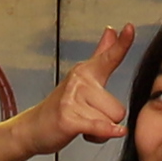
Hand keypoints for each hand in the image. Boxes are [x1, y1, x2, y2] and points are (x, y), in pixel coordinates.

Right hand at [20, 23, 132, 154]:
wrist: (32, 128)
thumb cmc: (61, 106)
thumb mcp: (82, 77)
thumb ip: (101, 55)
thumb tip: (111, 31)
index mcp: (85, 72)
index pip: (109, 56)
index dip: (121, 44)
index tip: (129, 28)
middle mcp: (80, 81)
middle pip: (118, 109)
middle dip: (107, 121)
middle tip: (87, 119)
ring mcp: (73, 98)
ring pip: (110, 121)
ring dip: (100, 132)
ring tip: (82, 126)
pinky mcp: (69, 118)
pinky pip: (99, 126)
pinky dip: (107, 132)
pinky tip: (116, 132)